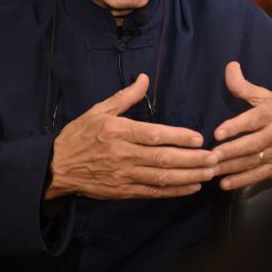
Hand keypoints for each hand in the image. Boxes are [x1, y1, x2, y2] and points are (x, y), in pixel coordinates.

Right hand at [46, 74, 217, 199]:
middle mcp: (122, 154)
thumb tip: (144, 78)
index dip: (178, 137)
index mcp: (117, 131)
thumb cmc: (79, 135)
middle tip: (215, 158)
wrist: (56, 167)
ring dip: (189, 176)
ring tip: (210, 172)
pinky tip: (192, 187)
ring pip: (161, 177)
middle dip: (192, 159)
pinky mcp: (123, 191)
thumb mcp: (99, 110)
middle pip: (163, 159)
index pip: (153, 135)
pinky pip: (153, 192)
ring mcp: (123, 175)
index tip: (199, 138)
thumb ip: (124, 97)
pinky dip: (174, 191)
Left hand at [212, 62, 271, 189]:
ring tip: (212, 170)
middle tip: (211, 156)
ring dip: (231, 167)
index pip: (252, 120)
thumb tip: (230, 67)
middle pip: (251, 144)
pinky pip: (258, 176)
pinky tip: (225, 184)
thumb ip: (244, 86)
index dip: (235, 126)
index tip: (218, 133)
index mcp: (271, 114)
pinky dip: (242, 181)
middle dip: (231, 151)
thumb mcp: (265, 96)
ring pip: (252, 161)